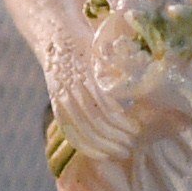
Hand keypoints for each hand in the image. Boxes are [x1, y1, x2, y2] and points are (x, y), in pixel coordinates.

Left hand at [45, 47, 139, 167]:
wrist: (58, 33)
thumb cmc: (71, 62)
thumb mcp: (73, 87)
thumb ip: (86, 105)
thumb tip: (111, 122)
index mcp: (61, 108)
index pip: (78, 139)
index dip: (96, 152)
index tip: (115, 157)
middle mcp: (66, 103)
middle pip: (89, 135)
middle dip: (110, 148)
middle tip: (128, 153)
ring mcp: (76, 91)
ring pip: (98, 124)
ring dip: (118, 137)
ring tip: (133, 141)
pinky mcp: (87, 78)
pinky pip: (105, 106)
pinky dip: (120, 120)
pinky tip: (132, 126)